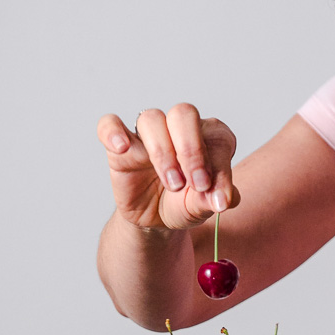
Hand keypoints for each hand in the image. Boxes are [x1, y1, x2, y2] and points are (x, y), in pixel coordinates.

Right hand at [96, 104, 239, 230]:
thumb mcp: (202, 206)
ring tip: (172, 184)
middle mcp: (180, 128)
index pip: (217, 138)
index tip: (213, 193)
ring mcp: (149, 134)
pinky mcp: (121, 146)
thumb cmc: (184, 204)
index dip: (218, 165)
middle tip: (194, 184)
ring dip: (162, 153)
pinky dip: (113, 132)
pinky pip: (110, 124)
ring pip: (152, 119)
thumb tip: (224, 200)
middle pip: (184, 114)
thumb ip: (214, 199)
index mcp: (210, 137)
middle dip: (191, 150)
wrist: (155, 220)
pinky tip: (121, 147)